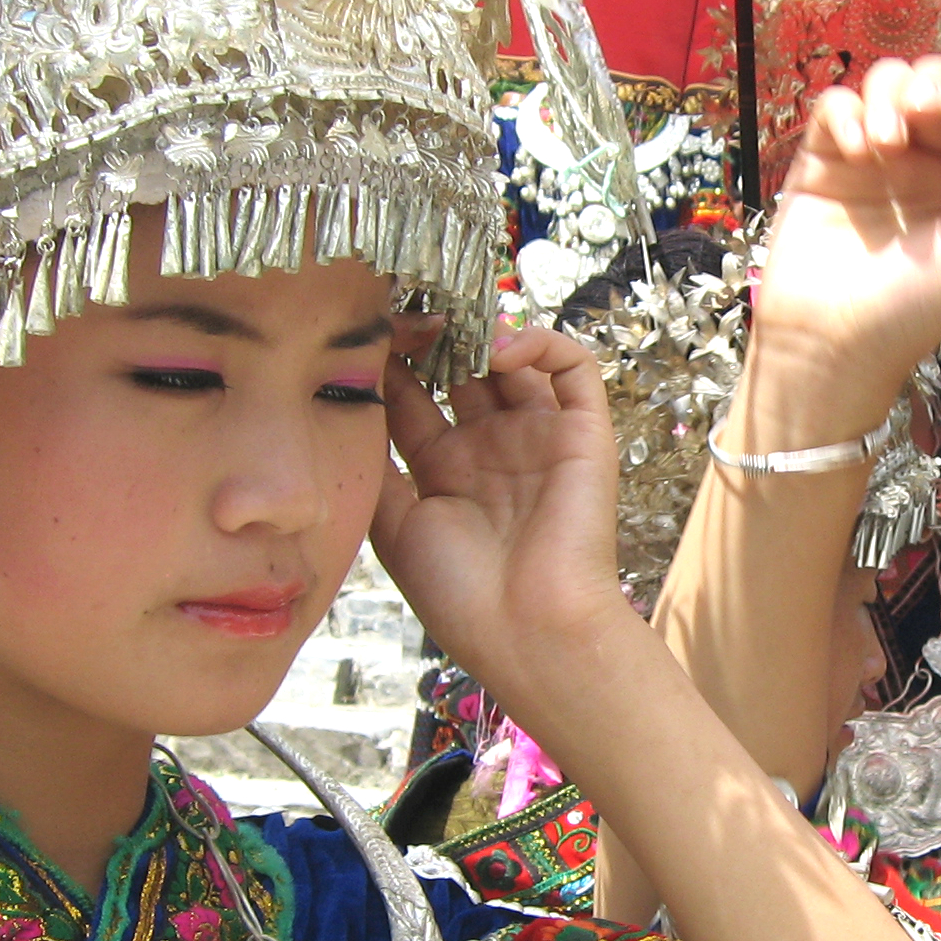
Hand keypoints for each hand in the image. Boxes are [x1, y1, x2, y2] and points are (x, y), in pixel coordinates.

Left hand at [372, 329, 630, 714]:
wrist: (529, 630)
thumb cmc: (459, 593)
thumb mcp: (393, 526)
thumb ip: (377, 463)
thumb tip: (356, 401)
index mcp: (444, 472)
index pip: (413, 397)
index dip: (390, 362)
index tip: (363, 332)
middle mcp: (491, 448)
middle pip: (460, 370)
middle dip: (433, 337)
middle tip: (405, 311)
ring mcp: (537, 437)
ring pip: (514, 360)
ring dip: (482, 331)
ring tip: (451, 323)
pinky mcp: (584, 433)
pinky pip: (574, 369)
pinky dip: (541, 344)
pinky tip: (500, 352)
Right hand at [749, 56, 940, 428]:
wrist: (834, 343)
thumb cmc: (918, 309)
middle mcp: (927, 159)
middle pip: (938, 82)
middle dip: (937, 85)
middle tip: (926, 115)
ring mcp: (875, 154)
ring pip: (888, 82)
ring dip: (891, 96)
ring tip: (887, 146)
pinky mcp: (825, 157)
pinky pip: (836, 105)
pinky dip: (849, 115)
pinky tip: (859, 153)